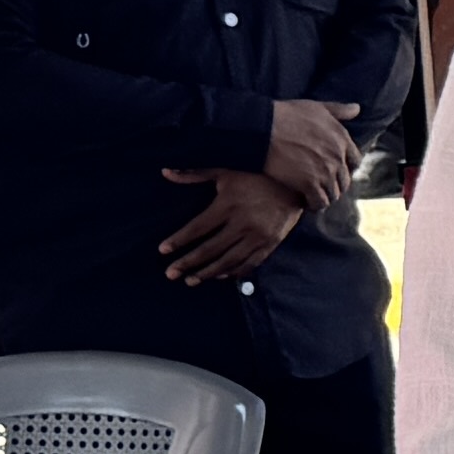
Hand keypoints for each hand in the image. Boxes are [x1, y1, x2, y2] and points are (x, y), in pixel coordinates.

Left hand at [155, 167, 299, 283]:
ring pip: (228, 260)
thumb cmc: (253, 181)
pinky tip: (217, 277)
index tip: (163, 250)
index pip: (199, 227)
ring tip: (189, 280)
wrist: (291, 188)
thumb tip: (165, 173)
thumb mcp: (224, 174)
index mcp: (228, 205)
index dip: (180, 239)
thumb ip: (194, 175)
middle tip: (170, 273)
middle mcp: (242, 224)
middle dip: (188, 262)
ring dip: (207, 273)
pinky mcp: (268, 246)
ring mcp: (257, 238)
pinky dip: (231, 272)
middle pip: (210, 248)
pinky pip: (247, 264)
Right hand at [262, 98, 359, 206]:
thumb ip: (339, 110)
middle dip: (336, 184)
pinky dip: (316, 205)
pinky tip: (307, 203)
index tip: (336, 170)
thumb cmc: (287, 114)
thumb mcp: (317, 107)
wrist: (264, 128)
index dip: (346, 167)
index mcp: (342, 138)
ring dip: (327, 196)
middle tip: (324, 186)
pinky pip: (320, 202)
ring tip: (316, 196)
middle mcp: (337, 157)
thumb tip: (357, 108)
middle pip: (345, 179)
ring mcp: (325, 172)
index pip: (355, 160)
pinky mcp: (309, 184)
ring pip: (334, 193)